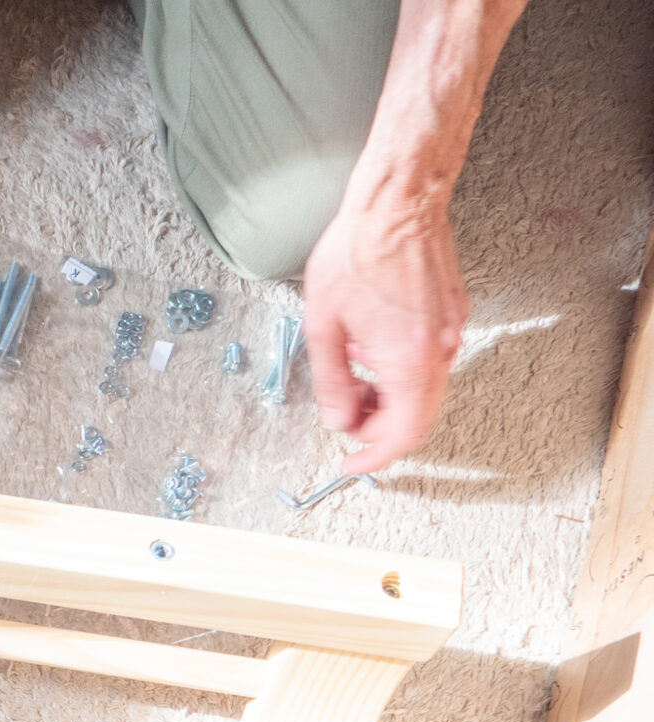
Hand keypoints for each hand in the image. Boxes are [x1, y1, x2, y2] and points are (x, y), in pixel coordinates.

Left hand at [302, 199, 468, 473]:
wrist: (398, 203)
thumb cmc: (359, 251)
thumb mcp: (323, 326)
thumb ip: (330, 382)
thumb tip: (338, 419)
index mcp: (409, 359)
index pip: (402, 434)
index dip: (374, 457)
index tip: (352, 464)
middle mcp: (439, 349)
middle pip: (417, 418)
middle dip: (379, 428)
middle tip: (346, 420)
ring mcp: (451, 330)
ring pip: (425, 391)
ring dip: (389, 399)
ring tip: (353, 378)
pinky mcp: (452, 314)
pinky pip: (430, 362)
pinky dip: (401, 373)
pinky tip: (371, 351)